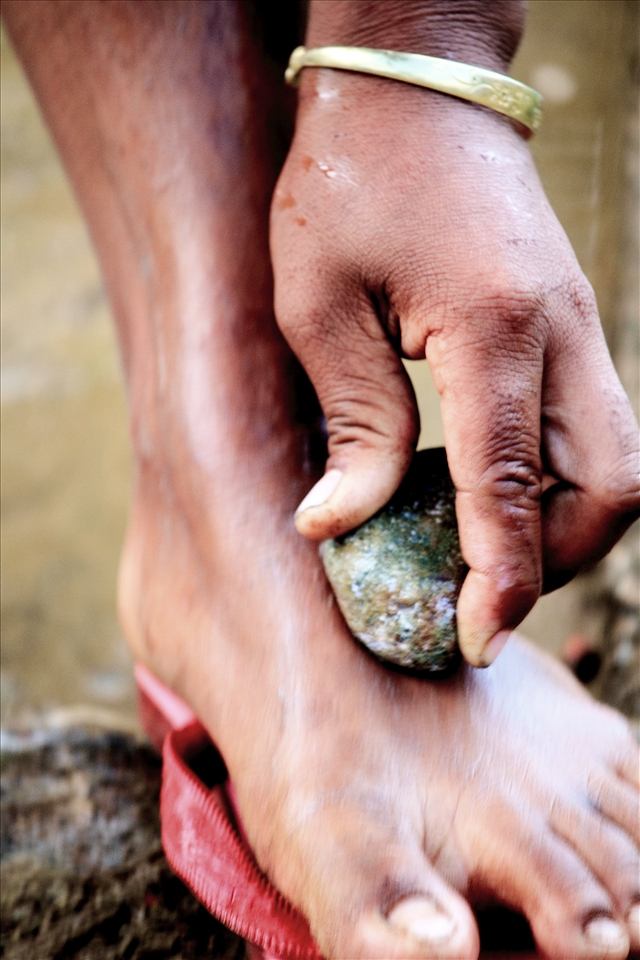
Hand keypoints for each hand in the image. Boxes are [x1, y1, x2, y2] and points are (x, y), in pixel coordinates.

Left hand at [270, 68, 639, 665]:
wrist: (412, 91)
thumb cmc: (350, 183)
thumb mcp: (320, 304)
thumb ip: (354, 422)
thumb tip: (337, 525)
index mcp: (496, 328)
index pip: (514, 486)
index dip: (503, 578)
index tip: (478, 640)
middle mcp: (564, 333)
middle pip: (613, 487)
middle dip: (555, 559)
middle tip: (480, 590)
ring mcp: (580, 327)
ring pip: (616, 463)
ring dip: (560, 524)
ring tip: (480, 548)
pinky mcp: (570, 325)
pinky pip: (591, 429)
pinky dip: (552, 480)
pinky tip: (487, 487)